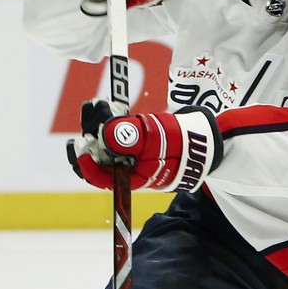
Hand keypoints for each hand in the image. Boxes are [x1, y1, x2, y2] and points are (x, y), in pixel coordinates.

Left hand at [66, 99, 220, 191]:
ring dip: (103, 132)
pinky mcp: (144, 152)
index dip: (85, 162)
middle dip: (93, 142)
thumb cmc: (183, 141)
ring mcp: (139, 163)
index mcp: (136, 178)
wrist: (207, 140)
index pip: (101, 178)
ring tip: (101, 110)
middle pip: (102, 162)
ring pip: (111, 151)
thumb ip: (129, 136)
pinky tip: (113, 113)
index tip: (80, 143)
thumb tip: (103, 133)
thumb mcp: (155, 136)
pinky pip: (122, 144)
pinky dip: (115, 130)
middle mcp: (134, 173)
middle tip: (90, 119)